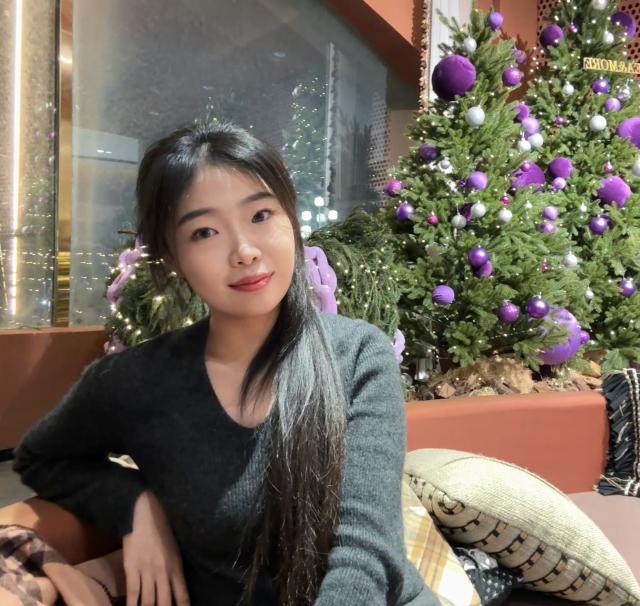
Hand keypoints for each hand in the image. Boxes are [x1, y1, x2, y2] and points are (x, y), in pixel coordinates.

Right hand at [123, 490, 189, 605]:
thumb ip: (175, 568)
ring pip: (148, 601)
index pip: (182, 594)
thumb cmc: (161, 529)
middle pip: (165, 602)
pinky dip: (133, 605)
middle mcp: (163, 572)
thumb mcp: (174, 548)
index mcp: (176, 566)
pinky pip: (133, 592)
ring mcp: (147, 571)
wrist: (143, 516)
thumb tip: (176, 587)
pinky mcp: (132, 568)